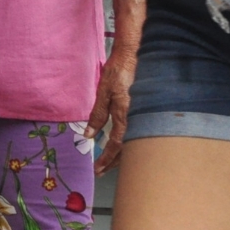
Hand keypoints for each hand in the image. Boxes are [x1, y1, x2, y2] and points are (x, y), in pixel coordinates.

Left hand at [86, 42, 137, 174]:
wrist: (132, 57)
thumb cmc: (117, 72)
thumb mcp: (103, 92)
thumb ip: (97, 114)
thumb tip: (88, 135)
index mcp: (125, 114)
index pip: (116, 144)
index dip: (107, 158)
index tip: (98, 168)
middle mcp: (135, 118)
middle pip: (127, 148)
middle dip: (114, 162)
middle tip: (102, 172)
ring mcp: (140, 116)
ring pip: (133, 142)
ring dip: (120, 155)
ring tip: (109, 164)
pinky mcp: (141, 112)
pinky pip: (135, 133)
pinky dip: (127, 143)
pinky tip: (121, 147)